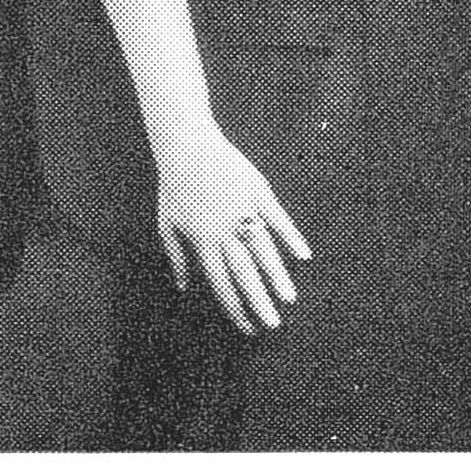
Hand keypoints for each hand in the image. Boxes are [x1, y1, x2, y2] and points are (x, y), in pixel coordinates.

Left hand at [151, 123, 313, 334]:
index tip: (248, 327)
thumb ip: (177, 257)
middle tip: (273, 325)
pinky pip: (276, 217)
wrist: (185, 144)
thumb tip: (183, 288)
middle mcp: (222, 227)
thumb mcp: (167, 223)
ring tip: (288, 298)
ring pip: (262, 248)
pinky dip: (290, 236)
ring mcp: (241, 208)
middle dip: (259, 300)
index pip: (220, 281)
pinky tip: (303, 255)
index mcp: (200, 238)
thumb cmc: (175, 187)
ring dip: (276, 274)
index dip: (234, 307)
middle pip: (243, 271)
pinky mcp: (256, 190)